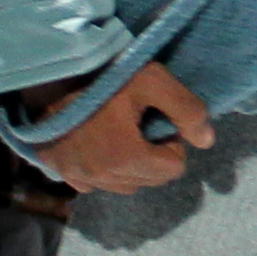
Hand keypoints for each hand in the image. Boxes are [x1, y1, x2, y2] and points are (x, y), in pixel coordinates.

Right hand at [25, 61, 214, 192]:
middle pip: (149, 180)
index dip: (171, 142)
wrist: (49, 70)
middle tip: (138, 123)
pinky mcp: (57, 170)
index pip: (174, 168)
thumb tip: (207, 142)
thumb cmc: (104, 73)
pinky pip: (93, 183)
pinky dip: (102, 169)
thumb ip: (188, 110)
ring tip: (119, 130)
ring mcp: (76, 176)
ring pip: (124, 185)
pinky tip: (97, 141)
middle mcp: (100, 177)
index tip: (155, 119)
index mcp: (127, 158)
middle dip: (153, 155)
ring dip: (130, 165)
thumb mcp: (154, 80)